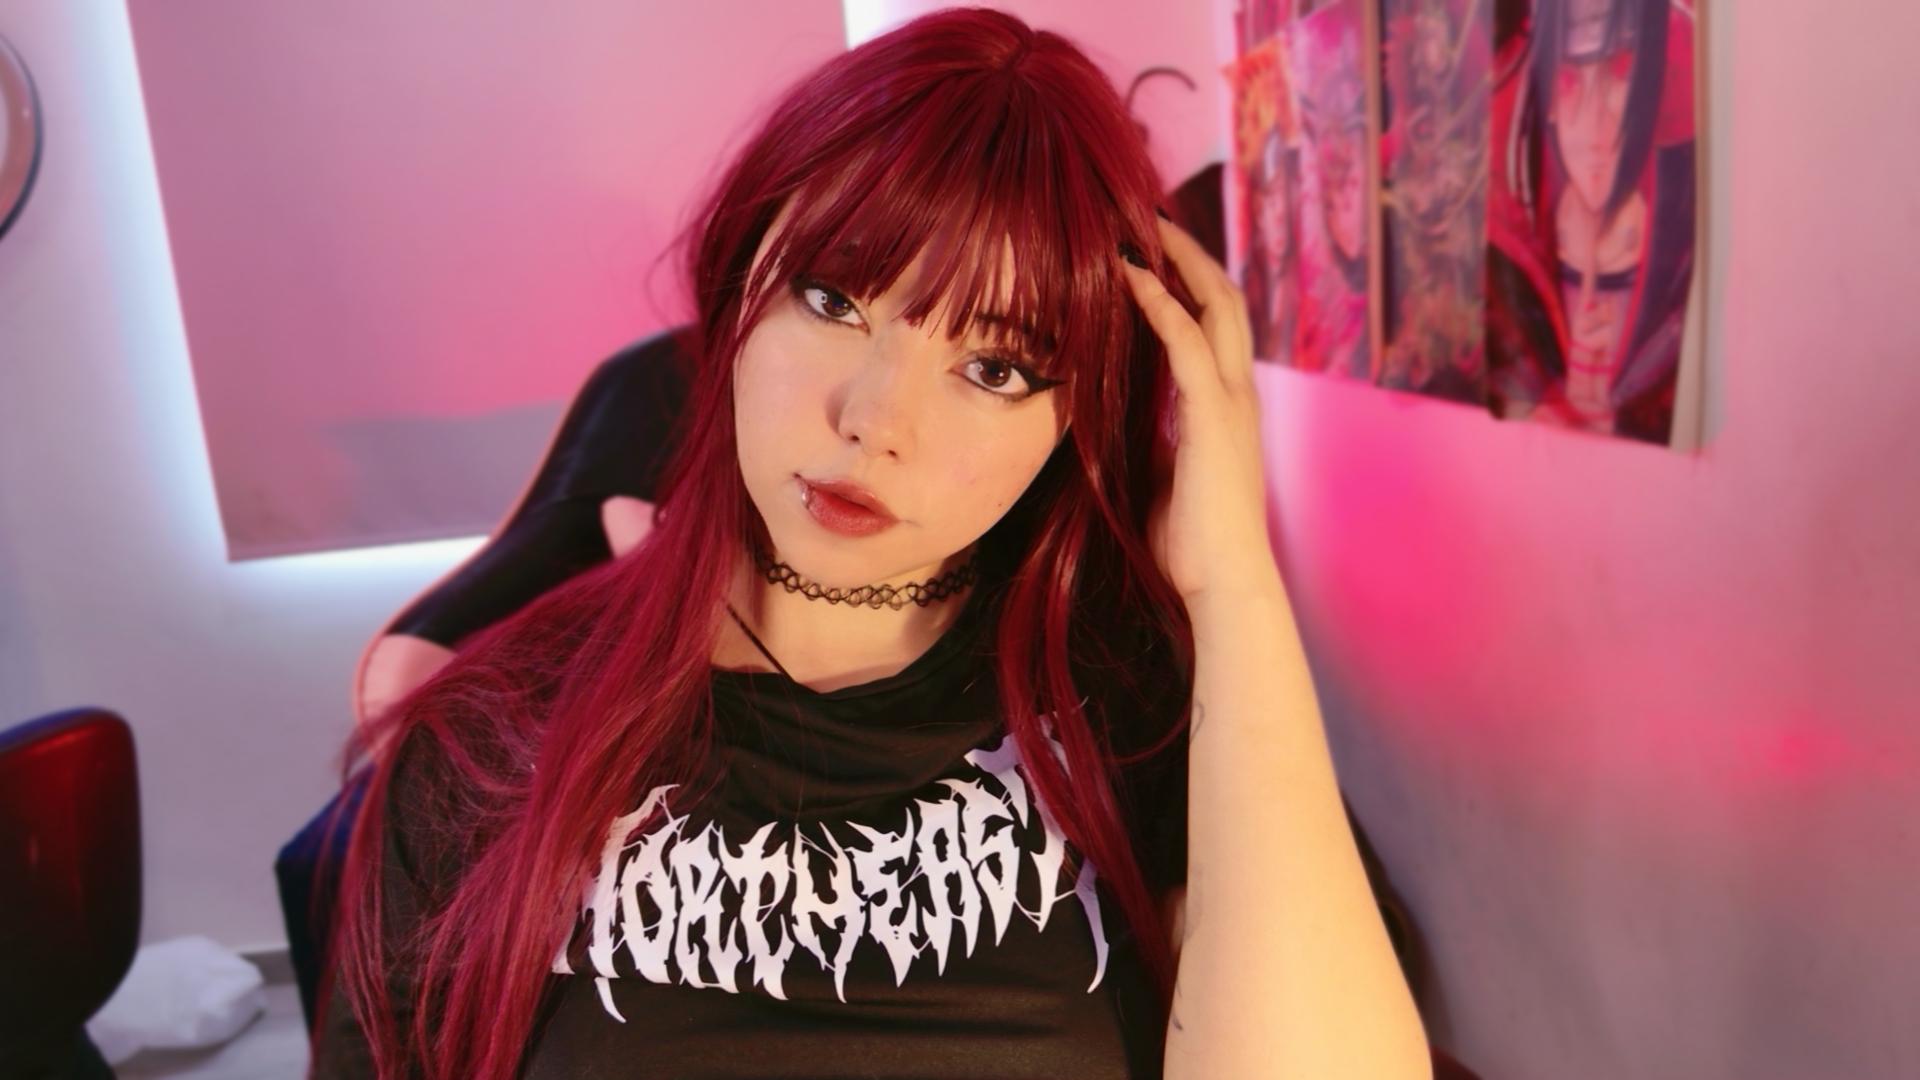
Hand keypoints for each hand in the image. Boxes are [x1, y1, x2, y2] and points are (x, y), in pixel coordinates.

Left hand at [1120, 216, 1278, 610]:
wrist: (1222, 583)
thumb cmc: (1187, 543)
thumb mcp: (1159, 473)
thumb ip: (1147, 436)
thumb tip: (1109, 417)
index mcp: (1225, 406)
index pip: (1212, 322)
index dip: (1185, 281)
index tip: (1147, 249)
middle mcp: (1236, 392)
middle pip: (1222, 297)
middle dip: (1187, 252)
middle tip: (1145, 215)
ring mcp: (1232, 401)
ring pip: (1214, 304)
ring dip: (1176, 260)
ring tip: (1138, 224)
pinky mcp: (1215, 416)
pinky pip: (1187, 342)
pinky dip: (1159, 303)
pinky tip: (1129, 275)